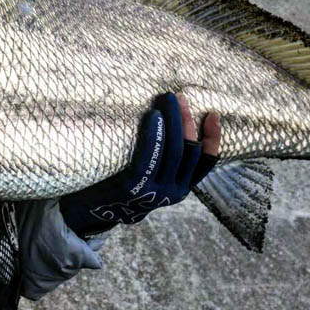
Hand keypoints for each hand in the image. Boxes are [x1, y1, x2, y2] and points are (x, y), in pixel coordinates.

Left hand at [59, 93, 220, 236]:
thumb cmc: (126, 184)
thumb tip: (178, 121)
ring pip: (173, 150)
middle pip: (189, 150)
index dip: (213, 137)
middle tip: (179, 98)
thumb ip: (166, 161)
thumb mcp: (153, 177)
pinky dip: (155, 134)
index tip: (213, 114)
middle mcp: (174, 192)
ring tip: (168, 101)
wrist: (95, 210)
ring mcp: (155, 191)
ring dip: (173, 121)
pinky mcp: (135, 186)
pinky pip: (150, 156)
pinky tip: (153, 116)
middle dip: (187, 120)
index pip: (206, 162)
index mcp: (181, 188)